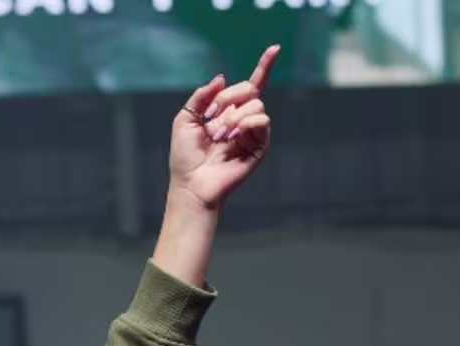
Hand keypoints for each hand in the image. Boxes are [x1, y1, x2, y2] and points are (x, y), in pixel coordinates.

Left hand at [169, 46, 278, 213]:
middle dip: (228, 98)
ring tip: (220, 135)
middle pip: (250, 89)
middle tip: (212, 116)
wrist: (191, 183)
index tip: (275, 49)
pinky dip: (247, 123)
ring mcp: (253, 133)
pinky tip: (233, 135)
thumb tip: (222, 78)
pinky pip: (262, 120)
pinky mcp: (260, 147)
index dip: (264, 67)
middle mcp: (243, 119)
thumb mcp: (184, 119)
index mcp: (227, 111)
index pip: (250, 85)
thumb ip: (201, 96)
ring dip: (234, 116)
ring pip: (256, 104)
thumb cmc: (185, 156)